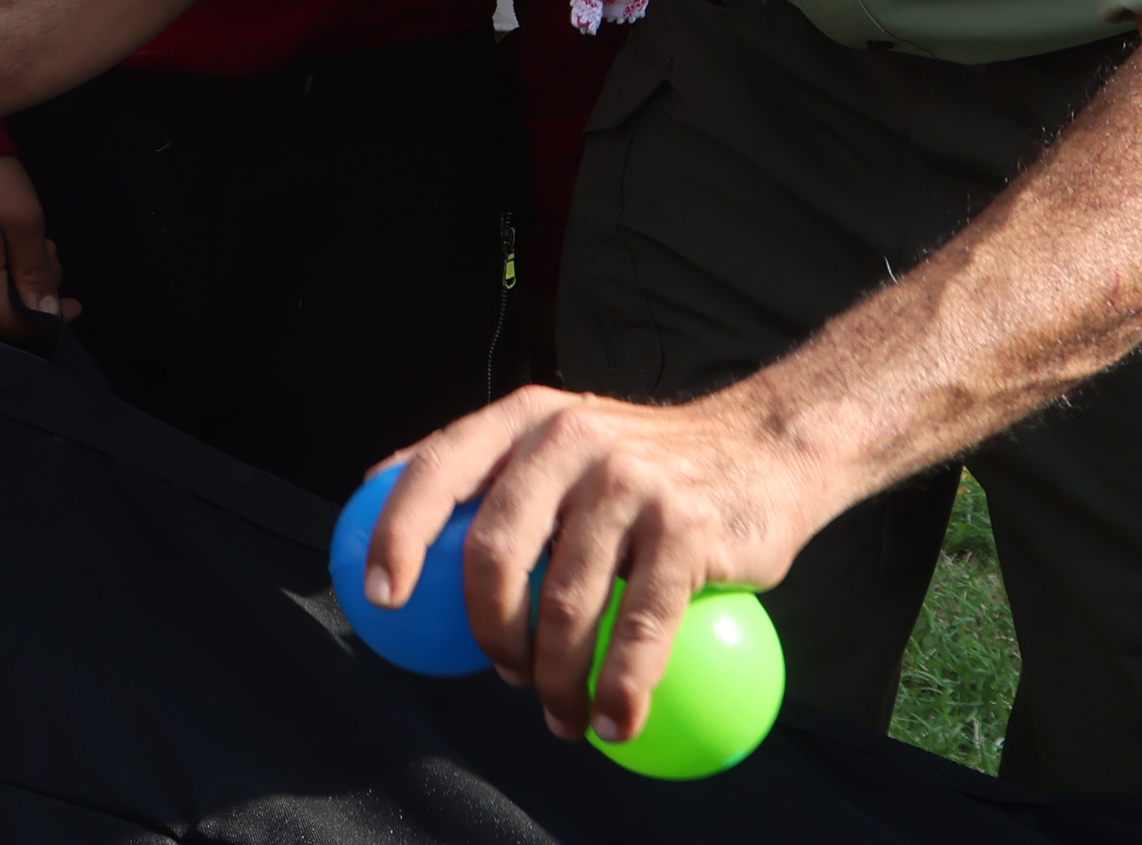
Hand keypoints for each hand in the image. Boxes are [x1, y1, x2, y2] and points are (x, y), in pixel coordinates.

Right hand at [0, 155, 73, 340]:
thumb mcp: (25, 223)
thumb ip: (37, 274)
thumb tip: (48, 314)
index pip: (14, 326)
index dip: (47, 321)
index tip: (73, 303)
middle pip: (3, 307)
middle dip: (35, 288)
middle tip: (48, 248)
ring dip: (16, 273)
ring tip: (27, 236)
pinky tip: (5, 236)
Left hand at [352, 384, 848, 750]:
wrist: (764, 447)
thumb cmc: (644, 459)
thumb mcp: (558, 434)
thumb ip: (486, 466)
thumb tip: (377, 499)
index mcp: (522, 420)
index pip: (436, 472)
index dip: (397, 536)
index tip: (382, 600)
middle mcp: (567, 440)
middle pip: (494, 553)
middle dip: (488, 632)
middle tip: (504, 674)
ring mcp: (629, 484)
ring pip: (566, 604)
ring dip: (556, 679)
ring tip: (561, 716)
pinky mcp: (686, 529)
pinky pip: (640, 627)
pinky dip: (623, 688)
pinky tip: (617, 722)